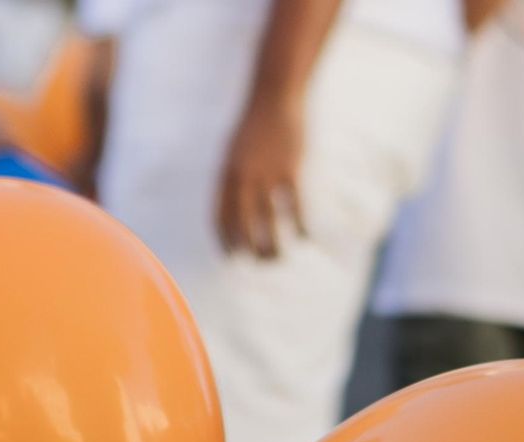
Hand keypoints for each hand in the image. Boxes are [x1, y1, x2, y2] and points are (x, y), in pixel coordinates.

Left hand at [218, 97, 306, 258]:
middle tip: (256, 263)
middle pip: (242, 224)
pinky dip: (299, 225)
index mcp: (225, 174)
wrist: (274, 96)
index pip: (220, 216)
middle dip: (248, 248)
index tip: (230, 256)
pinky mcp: (290, 170)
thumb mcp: (233, 149)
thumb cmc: (255, 123)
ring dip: (272, 244)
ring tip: (276, 260)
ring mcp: (267, 174)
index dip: (224, 239)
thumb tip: (232, 201)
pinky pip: (295, 206)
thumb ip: (231, 175)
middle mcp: (242, 178)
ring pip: (267, 220)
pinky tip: (304, 238)